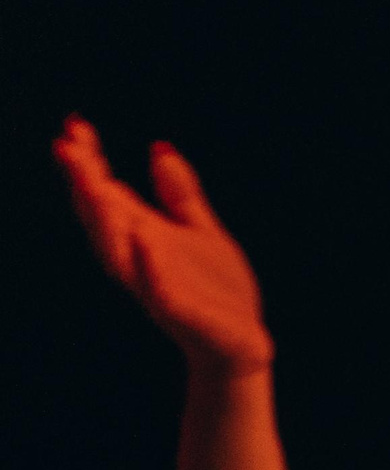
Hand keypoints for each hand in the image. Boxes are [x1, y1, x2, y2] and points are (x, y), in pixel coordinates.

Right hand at [55, 118, 270, 371]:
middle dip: (83, 184)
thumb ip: (180, 195)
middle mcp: (141, 258)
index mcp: (145, 235)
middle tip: (67, 146)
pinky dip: (149, 264)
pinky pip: (157, 289)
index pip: (106, 192)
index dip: (90, 160)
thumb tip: (160, 148)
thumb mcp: (202, 232)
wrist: (242, 345)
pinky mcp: (180, 313)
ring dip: (104, 221)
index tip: (75, 124)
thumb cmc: (218, 291)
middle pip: (101, 218)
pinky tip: (145, 238)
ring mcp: (155, 286)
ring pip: (117, 254)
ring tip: (98, 185)